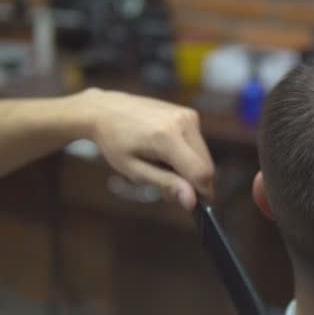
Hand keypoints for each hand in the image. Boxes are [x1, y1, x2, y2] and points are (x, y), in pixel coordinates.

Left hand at [72, 88, 213, 209]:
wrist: (107, 110)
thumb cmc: (115, 142)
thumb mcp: (134, 169)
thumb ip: (166, 184)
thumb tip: (191, 201)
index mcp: (167, 136)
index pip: (201, 172)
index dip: (203, 192)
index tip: (194, 204)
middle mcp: (183, 122)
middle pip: (206, 165)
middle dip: (194, 182)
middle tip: (170, 186)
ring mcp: (188, 116)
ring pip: (204, 156)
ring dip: (191, 168)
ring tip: (163, 165)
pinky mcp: (190, 114)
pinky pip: (199, 144)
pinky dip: (188, 155)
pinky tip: (166, 152)